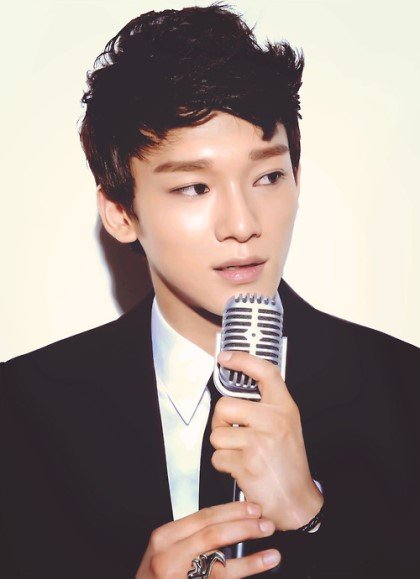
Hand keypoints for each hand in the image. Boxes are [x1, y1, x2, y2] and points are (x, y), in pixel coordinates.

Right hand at [135, 501, 280, 577]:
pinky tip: (261, 565)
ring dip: (250, 555)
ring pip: (220, 562)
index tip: (252, 508)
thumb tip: (228, 522)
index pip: (203, 516)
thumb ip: (189, 537)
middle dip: (243, 526)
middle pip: (213, 534)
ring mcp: (180, 576)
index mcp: (164, 537)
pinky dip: (245, 570)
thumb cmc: (155, 578)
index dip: (231, 511)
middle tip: (266, 523)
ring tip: (272, 550)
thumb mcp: (165, 551)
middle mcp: (169, 556)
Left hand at [211, 350, 323, 530]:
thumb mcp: (287, 425)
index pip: (265, 372)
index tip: (226, 357)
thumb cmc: (288, 464)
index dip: (243, 359)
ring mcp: (259, 441)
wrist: (296, 501)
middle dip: (220, 421)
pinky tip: (241, 468)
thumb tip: (237, 393)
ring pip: (217, 433)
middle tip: (231, 431)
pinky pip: (217, 457)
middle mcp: (273, 420)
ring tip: (242, 454)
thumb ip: (266, 407)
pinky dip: (224, 465)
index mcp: (284, 408)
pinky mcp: (246, 462)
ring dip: (223, 447)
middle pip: (225, 405)